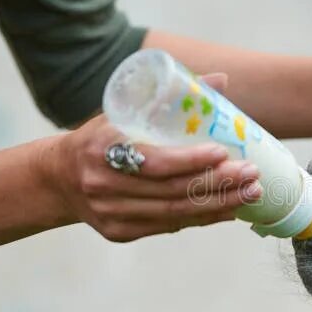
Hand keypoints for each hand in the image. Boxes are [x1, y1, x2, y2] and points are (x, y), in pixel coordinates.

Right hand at [39, 74, 261, 242]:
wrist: (59, 177)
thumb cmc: (103, 137)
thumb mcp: (125, 111)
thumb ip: (172, 98)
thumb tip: (222, 80)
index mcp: (104, 148)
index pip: (155, 161)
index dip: (191, 161)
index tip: (224, 152)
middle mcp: (104, 184)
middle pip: (172, 191)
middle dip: (218, 183)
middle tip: (252, 174)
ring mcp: (110, 212)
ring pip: (175, 214)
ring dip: (219, 204)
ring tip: (251, 193)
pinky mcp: (119, 232)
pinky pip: (169, 227)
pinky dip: (203, 218)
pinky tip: (229, 210)